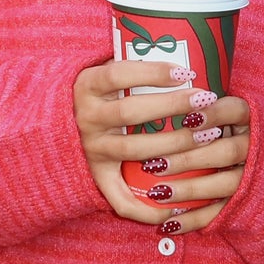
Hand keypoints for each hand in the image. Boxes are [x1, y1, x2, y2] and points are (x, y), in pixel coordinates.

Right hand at [73, 56, 250, 233]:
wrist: (57, 124)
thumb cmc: (100, 93)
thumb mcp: (105, 72)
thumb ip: (133, 66)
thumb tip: (184, 55)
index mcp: (88, 85)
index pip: (120, 74)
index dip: (154, 72)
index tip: (186, 72)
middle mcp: (86, 116)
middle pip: (132, 112)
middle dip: (174, 106)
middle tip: (206, 101)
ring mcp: (91, 147)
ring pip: (134, 149)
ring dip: (174, 143)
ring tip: (207, 135)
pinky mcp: (97, 174)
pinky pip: (119, 197)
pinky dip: (147, 208)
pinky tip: (177, 204)